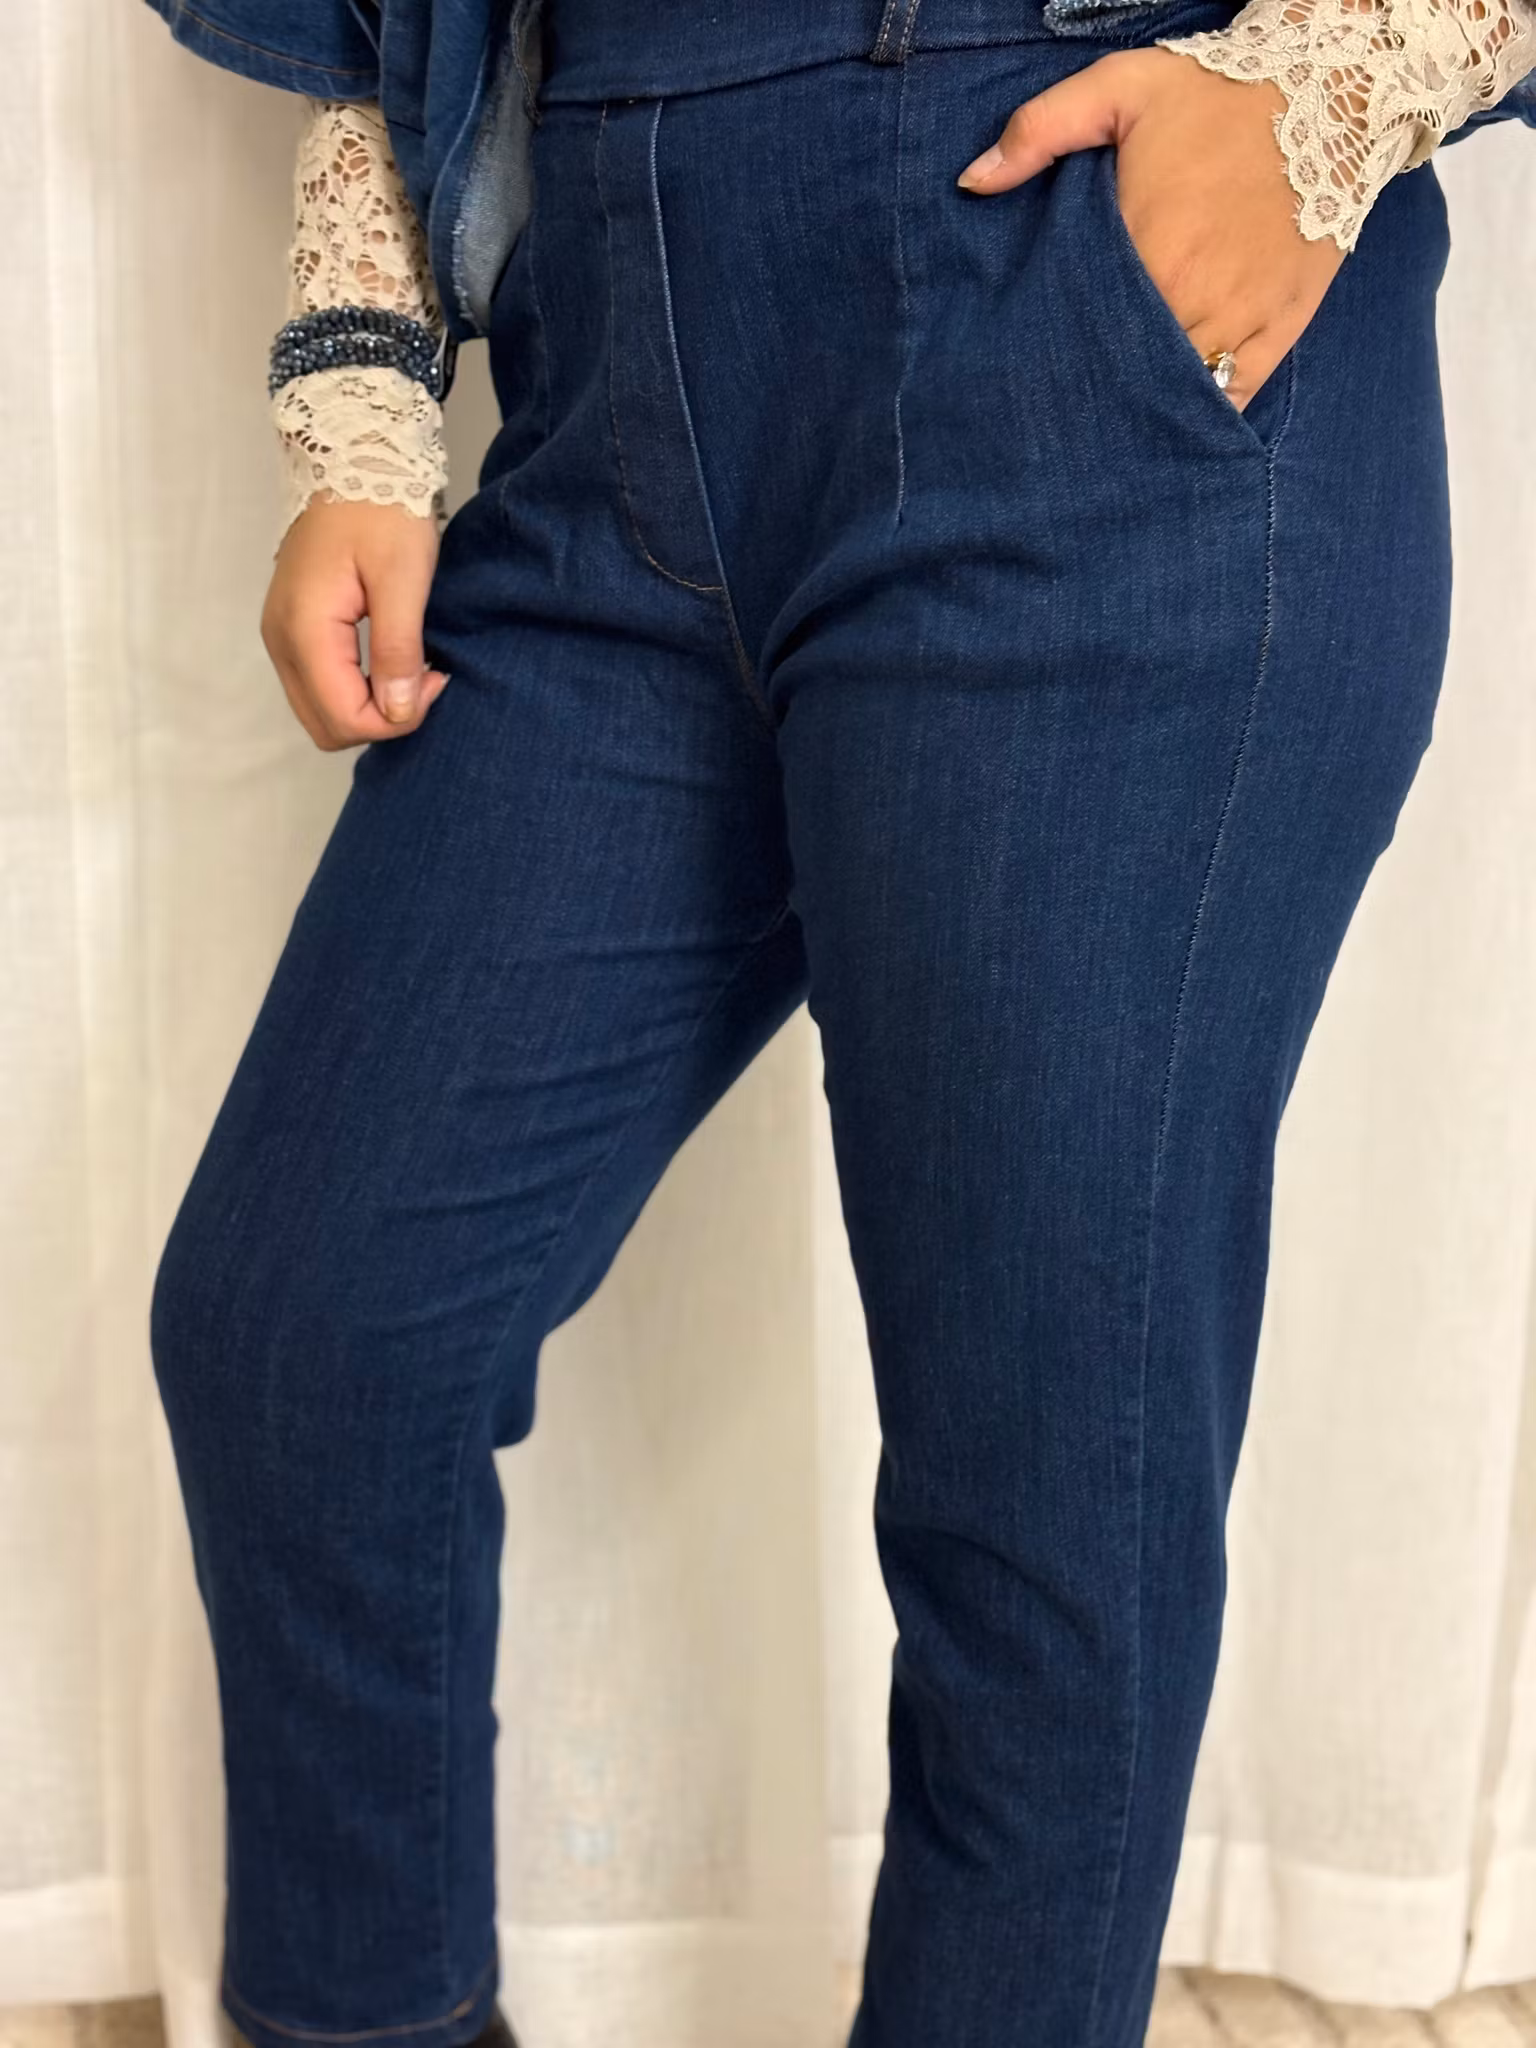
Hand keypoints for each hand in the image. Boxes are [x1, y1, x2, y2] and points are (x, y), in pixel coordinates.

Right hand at [260, 495, 449, 750]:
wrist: (350, 460)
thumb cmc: (381, 511)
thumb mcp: (402, 578)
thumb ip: (397, 649)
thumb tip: (398, 712)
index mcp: (304, 629)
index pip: (344, 717)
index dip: (396, 719)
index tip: (434, 679)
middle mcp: (281, 640)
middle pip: (327, 726)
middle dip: (381, 721)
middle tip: (424, 679)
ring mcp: (281, 636)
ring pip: (321, 712)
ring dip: (369, 708)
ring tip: (410, 669)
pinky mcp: (291, 629)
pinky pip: (319, 686)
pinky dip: (355, 690)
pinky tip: (389, 661)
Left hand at [956, 46, 1344, 410]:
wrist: (1332, 91)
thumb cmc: (1217, 94)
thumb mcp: (1120, 87)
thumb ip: (1040, 130)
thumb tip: (972, 180)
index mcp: (1147, 249)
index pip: (1086, 330)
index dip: (1060, 355)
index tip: (1036, 369)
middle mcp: (1193, 296)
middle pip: (1130, 372)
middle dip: (1099, 389)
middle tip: (1065, 410)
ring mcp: (1241, 317)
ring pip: (1180, 392)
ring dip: (1147, 408)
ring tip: (1112, 425)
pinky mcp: (1282, 327)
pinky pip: (1236, 393)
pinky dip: (1205, 410)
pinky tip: (1174, 420)